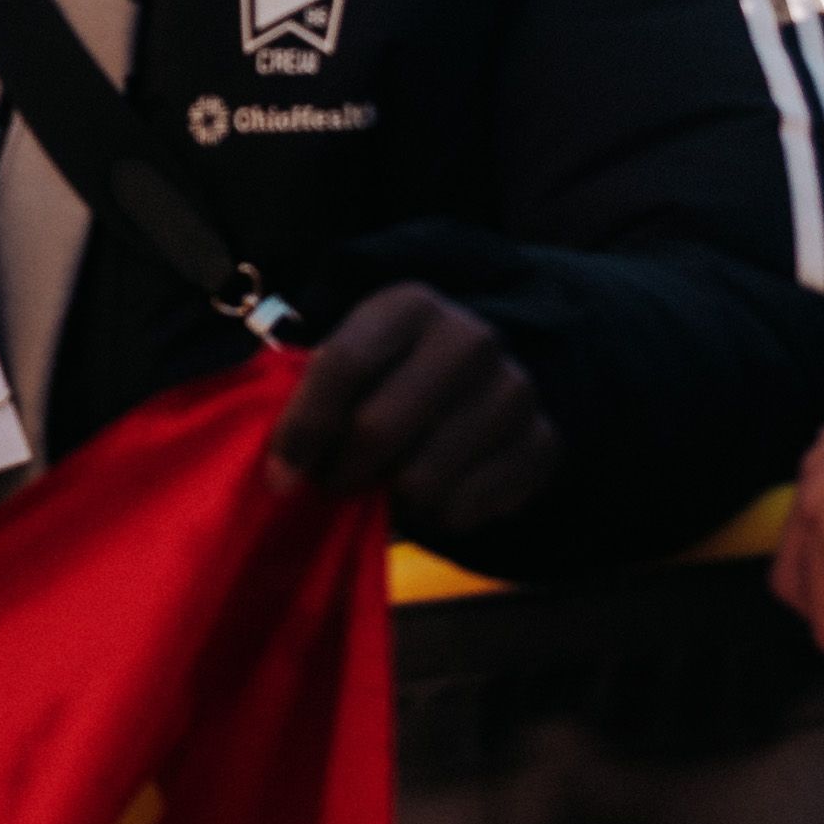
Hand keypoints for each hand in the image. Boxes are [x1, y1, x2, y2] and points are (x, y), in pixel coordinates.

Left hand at [270, 283, 556, 546]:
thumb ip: (311, 392)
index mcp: (409, 305)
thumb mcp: (351, 357)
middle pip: (379, 428)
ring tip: (383, 490)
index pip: (343, 365)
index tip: (280, 475)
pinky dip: (437, 518)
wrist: (483, 380)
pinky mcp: (544, 442)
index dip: (303, 428)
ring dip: (390, 501)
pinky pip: (469, 507)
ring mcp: (514, 389)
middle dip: (341, 472)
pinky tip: (429, 501)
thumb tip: (280, 463)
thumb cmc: (392, 371)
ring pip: (423, 479)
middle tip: (332, 486)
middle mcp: (469, 338)